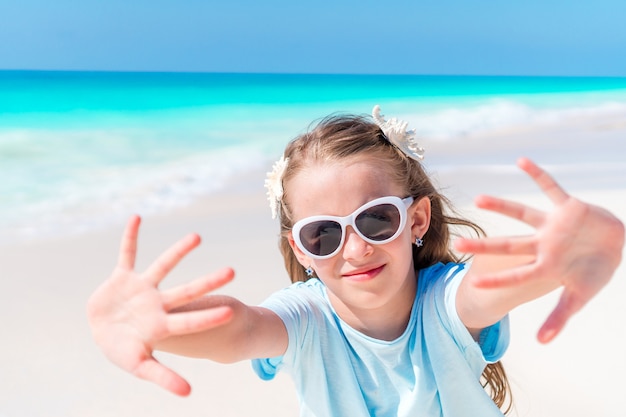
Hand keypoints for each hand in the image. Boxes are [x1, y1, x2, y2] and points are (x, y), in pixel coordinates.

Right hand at [86, 215, 234, 395]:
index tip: (231, 310)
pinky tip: (136, 217)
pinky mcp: (123, 277)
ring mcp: (141, 288)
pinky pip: (126, 254)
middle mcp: (157, 302)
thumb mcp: (140, 366)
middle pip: (187, 291)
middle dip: (208, 282)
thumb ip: (163, 377)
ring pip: (163, 266)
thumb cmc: (123, 350)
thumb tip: (189, 394)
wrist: (104, 331)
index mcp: (162, 324)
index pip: (191, 320)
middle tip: (233, 271)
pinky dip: (129, 237)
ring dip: (178, 252)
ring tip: (197, 236)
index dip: (208, 317)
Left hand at [455, 158, 623, 342]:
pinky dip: (539, 175)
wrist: (615, 245)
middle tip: (457, 242)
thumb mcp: (579, 297)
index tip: (472, 282)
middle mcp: (542, 244)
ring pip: (522, 214)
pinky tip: (521, 161)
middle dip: (484, 244)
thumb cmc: (594, 271)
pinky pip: (551, 188)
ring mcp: (553, 226)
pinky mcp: (568, 208)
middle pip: (508, 245)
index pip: (515, 274)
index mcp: (544, 266)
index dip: (497, 279)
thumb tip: (542, 342)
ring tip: (478, 200)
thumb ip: (559, 317)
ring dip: (502, 207)